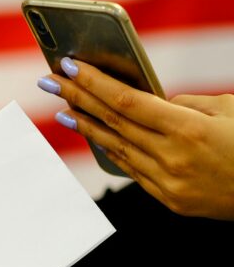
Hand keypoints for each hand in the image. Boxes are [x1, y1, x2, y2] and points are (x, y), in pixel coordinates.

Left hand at [37, 57, 233, 219]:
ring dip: (86, 125)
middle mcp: (172, 158)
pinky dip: (111, 149)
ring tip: (64, 106)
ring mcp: (168, 182)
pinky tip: (95, 134)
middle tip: (49, 81)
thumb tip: (150, 102)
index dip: (93, 83)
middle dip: (77, 98)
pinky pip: (132, 168)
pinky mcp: (169, 199)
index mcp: (188, 130)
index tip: (68, 67)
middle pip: (112, 122)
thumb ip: (184, 104)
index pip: (126, 102)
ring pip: (116, 148)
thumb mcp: (228, 111)